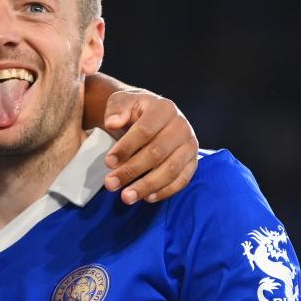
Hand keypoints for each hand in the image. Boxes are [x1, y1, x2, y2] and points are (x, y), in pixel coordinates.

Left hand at [102, 88, 198, 204]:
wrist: (150, 115)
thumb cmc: (134, 111)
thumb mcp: (121, 102)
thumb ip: (116, 110)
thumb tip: (113, 123)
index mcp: (164, 108)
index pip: (145, 131)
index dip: (126, 148)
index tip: (108, 162)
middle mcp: (181, 126)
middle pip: (157, 153)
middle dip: (131, 171)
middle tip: (111, 184)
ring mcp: (189, 145)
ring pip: (170, 169)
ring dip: (147, 186)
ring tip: (126, 197)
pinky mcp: (192, 161)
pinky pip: (182, 180)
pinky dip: (164, 191)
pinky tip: (146, 198)